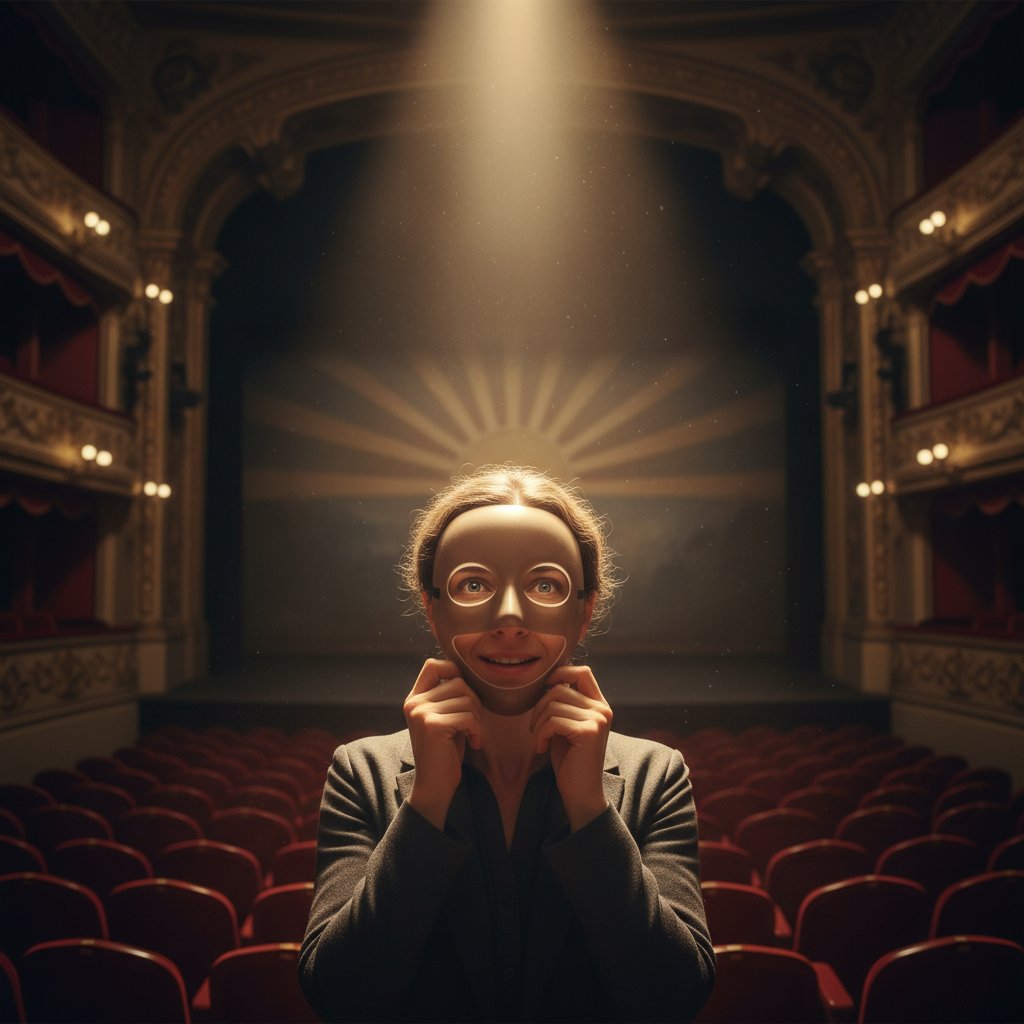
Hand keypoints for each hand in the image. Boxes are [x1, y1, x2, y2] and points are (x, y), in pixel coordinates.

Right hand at [403, 658, 482, 829]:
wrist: (435, 786)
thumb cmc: (445, 752)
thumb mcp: (445, 718)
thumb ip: (449, 696)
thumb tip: (470, 672)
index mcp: (415, 699)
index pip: (433, 665)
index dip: (454, 672)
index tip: (465, 695)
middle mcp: (414, 703)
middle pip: (458, 682)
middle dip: (474, 702)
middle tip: (473, 725)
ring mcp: (421, 713)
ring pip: (466, 699)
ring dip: (477, 718)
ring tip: (472, 735)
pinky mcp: (432, 726)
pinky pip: (468, 716)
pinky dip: (477, 730)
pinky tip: (474, 743)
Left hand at [529, 665, 611, 830]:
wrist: (581, 793)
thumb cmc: (569, 759)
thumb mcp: (566, 725)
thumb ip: (563, 703)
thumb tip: (548, 679)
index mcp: (599, 705)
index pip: (582, 672)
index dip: (560, 673)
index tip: (545, 689)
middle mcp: (602, 709)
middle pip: (560, 688)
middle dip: (539, 706)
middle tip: (535, 729)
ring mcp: (597, 720)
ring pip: (553, 704)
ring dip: (538, 723)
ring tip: (539, 740)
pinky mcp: (588, 732)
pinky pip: (553, 721)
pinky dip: (540, 734)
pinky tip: (541, 748)